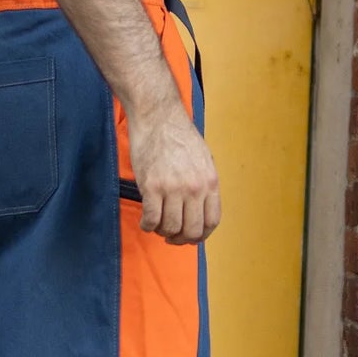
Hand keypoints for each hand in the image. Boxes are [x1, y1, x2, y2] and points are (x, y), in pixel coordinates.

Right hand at [126, 97, 220, 244]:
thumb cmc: (178, 135)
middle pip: (192, 230)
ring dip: (162, 232)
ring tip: (157, 225)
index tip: (191, 236)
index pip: (212, 221)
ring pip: (170, 227)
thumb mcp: (203, 159)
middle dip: (181, 239)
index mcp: (210, 182)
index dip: (201, 235)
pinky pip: (151, 219)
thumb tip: (199, 208)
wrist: (158, 117)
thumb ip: (203, 184)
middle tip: (171, 236)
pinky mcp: (151, 186)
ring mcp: (173, 188)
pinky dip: (147, 225)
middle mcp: (194, 188)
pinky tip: (146, 221)